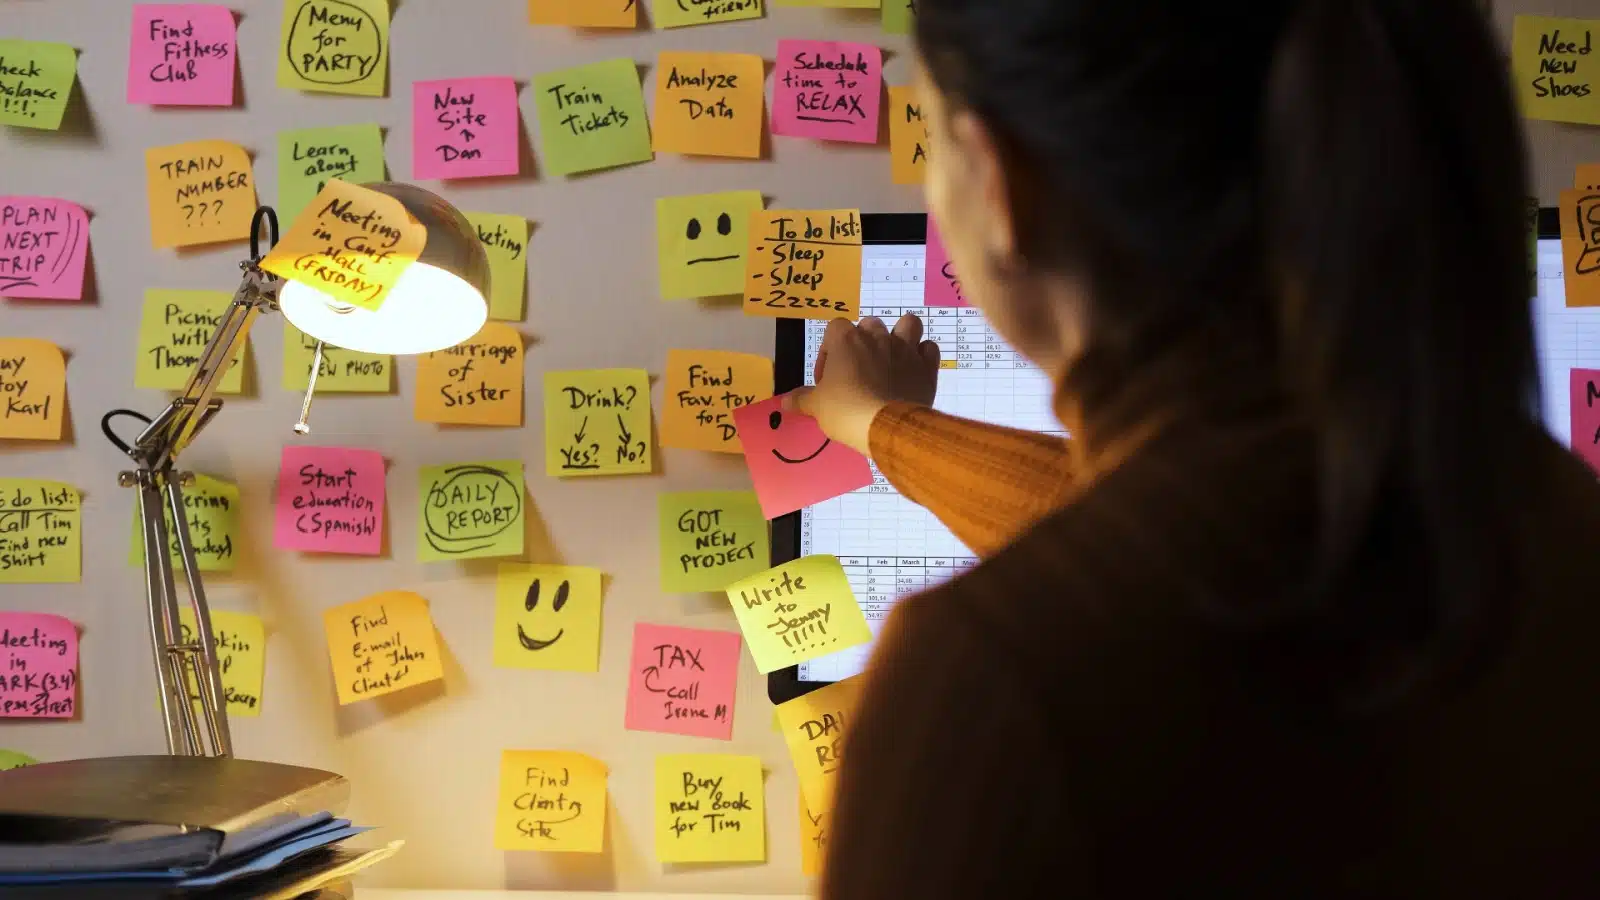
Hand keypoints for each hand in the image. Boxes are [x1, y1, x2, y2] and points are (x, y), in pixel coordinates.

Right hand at [789, 314, 940, 455]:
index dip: (829, 351)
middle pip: (869, 325)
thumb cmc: (845, 410)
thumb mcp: (816, 406)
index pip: (834, 328)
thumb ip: (801, 400)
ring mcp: (905, 349)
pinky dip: (923, 356)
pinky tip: (914, 370)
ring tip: (892, 357)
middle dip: (863, 343)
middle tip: (858, 371)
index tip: (828, 377)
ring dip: (901, 335)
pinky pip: (929, 349)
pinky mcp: (926, 366)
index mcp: (847, 340)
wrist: (884, 426)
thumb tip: (784, 402)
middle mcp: (877, 337)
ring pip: (907, 324)